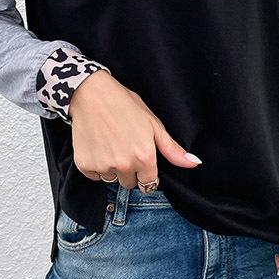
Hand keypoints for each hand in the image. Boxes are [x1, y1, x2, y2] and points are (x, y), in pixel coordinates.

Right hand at [67, 70, 201, 187]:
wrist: (92, 94)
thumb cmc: (124, 104)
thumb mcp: (153, 124)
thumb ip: (172, 148)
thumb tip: (194, 163)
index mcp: (144, 157)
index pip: (149, 184)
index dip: (146, 172)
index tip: (140, 159)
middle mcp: (124, 165)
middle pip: (130, 183)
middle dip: (129, 170)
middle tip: (124, 147)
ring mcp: (103, 166)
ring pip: (111, 179)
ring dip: (112, 168)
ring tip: (110, 144)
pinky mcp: (85, 165)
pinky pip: (94, 175)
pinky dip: (95, 165)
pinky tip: (97, 145)